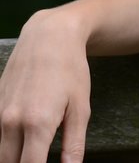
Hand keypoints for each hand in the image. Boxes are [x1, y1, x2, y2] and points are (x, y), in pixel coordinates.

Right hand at [0, 11, 91, 162]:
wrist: (48, 37)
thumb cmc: (70, 70)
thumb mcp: (81, 107)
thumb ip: (74, 144)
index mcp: (37, 124)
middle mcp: (11, 122)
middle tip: (40, 159)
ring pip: (0, 152)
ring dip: (12, 158)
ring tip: (32, 153)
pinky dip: (5, 143)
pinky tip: (20, 141)